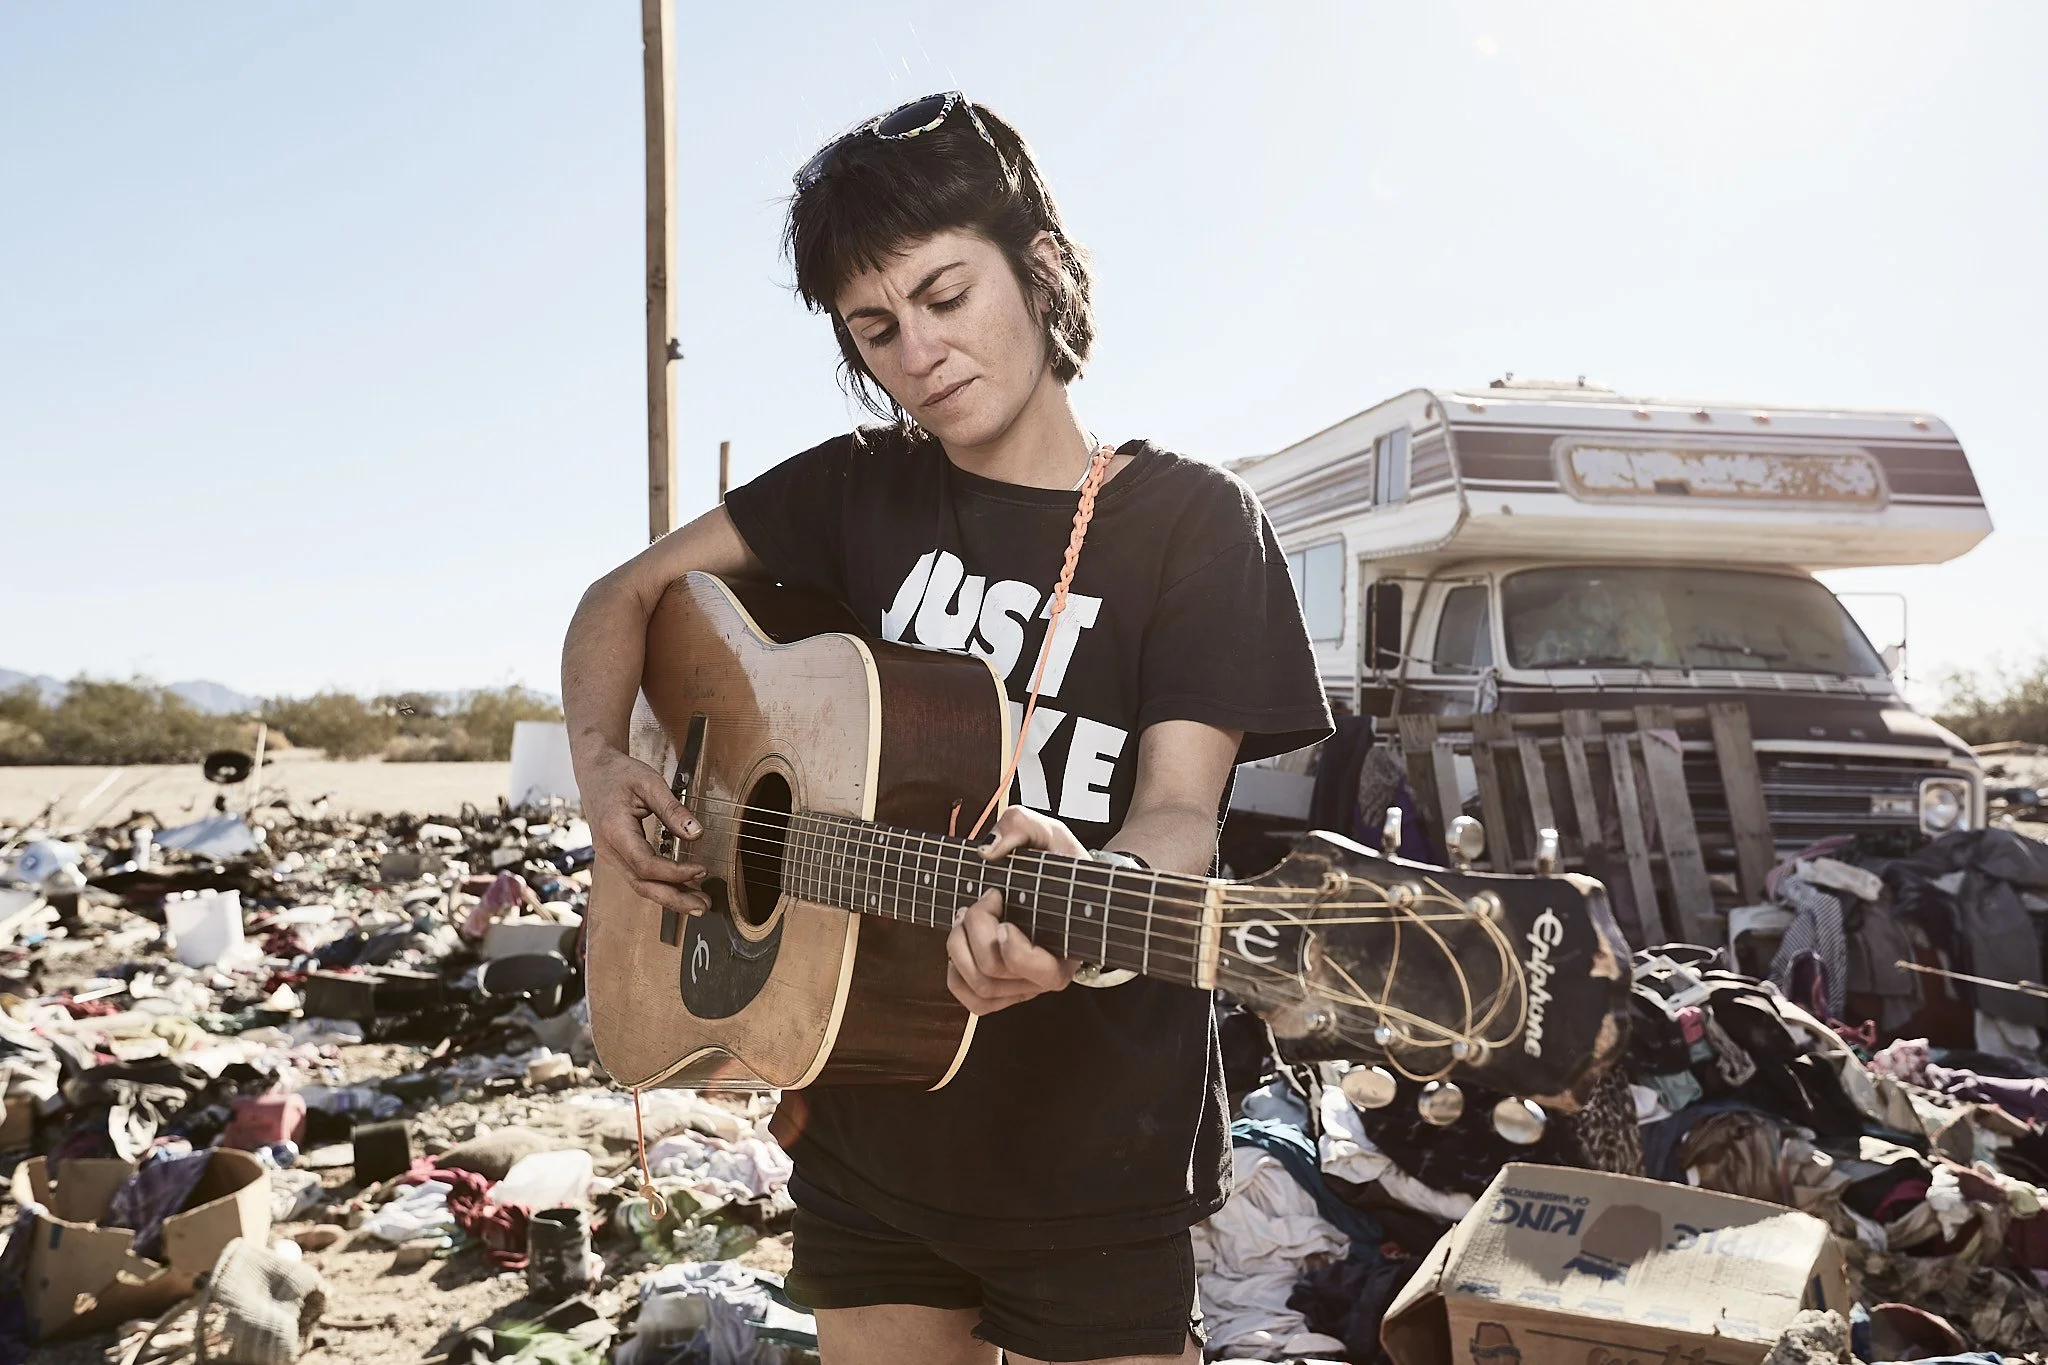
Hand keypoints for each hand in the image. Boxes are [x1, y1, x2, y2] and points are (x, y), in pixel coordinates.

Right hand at [577, 740, 709, 914]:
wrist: (594, 770)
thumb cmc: (619, 773)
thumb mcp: (649, 782)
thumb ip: (673, 809)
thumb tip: (696, 833)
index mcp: (614, 830)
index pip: (645, 865)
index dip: (675, 873)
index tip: (702, 869)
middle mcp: (608, 848)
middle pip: (641, 885)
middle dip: (674, 898)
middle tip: (704, 906)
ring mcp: (609, 854)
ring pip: (639, 885)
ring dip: (669, 897)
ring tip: (698, 903)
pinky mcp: (616, 855)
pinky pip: (637, 877)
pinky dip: (660, 886)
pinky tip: (681, 889)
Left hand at [945, 807, 1088, 1015]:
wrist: (1061, 884)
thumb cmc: (1057, 861)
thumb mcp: (1047, 832)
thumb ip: (1019, 828)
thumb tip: (986, 852)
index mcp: (1070, 945)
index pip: (1043, 972)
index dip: (1013, 947)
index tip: (1001, 901)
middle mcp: (1049, 975)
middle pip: (994, 971)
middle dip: (975, 926)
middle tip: (985, 896)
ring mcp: (1025, 986)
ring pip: (979, 986)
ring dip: (957, 946)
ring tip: (964, 916)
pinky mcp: (1005, 991)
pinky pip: (973, 1000)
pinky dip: (955, 974)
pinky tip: (961, 945)